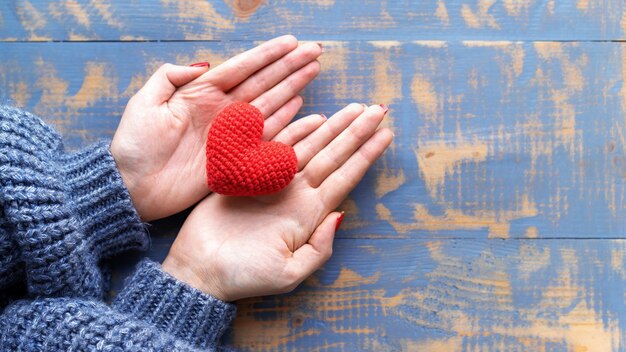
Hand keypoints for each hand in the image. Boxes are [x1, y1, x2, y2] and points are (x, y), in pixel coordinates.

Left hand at [111, 35, 321, 220]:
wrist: (134, 187)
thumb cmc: (136, 145)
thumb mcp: (144, 102)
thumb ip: (170, 76)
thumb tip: (203, 64)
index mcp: (201, 93)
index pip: (241, 67)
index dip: (267, 54)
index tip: (291, 41)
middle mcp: (221, 109)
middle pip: (263, 81)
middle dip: (289, 65)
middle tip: (314, 51)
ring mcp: (232, 133)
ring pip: (269, 103)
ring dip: (292, 86)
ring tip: (313, 69)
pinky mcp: (236, 156)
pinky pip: (266, 135)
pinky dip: (284, 120)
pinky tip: (300, 105)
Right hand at [162, 104, 392, 300]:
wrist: (200, 270)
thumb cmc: (246, 277)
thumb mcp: (290, 274)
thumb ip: (319, 248)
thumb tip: (342, 216)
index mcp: (309, 214)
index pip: (345, 178)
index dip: (366, 156)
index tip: (386, 134)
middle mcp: (296, 194)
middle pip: (333, 156)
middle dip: (356, 132)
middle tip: (379, 109)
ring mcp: (273, 181)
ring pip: (309, 146)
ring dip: (332, 126)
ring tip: (355, 108)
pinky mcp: (247, 173)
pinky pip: (273, 145)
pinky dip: (292, 130)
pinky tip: (312, 116)